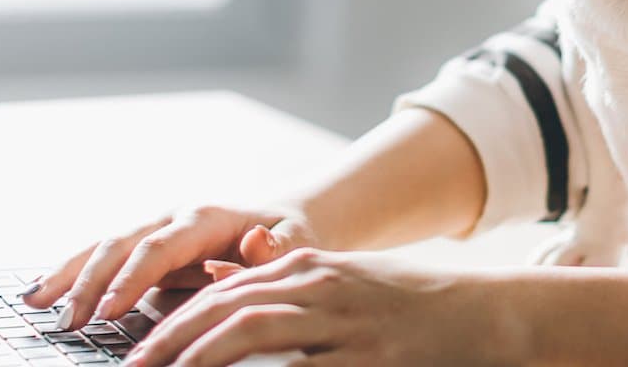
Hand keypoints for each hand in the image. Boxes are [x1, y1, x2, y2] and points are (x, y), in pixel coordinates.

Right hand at [20, 203, 318, 330]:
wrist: (283, 217)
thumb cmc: (289, 236)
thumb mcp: (294, 242)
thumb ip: (272, 249)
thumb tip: (250, 247)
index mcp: (205, 217)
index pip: (159, 248)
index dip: (131, 279)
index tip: (107, 311)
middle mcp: (171, 218)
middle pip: (120, 244)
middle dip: (88, 282)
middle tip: (68, 322)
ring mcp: (153, 230)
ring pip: (101, 247)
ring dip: (66, 274)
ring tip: (33, 302)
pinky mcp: (143, 247)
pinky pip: (101, 257)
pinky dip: (68, 273)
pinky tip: (39, 293)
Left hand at [126, 246, 525, 366]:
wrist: (490, 314)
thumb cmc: (414, 305)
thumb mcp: (344, 283)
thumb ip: (284, 286)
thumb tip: (219, 283)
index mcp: (311, 270)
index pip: (223, 291)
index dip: (173, 321)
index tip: (136, 350)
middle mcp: (322, 288)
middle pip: (226, 308)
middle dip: (170, 341)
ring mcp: (346, 324)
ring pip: (254, 331)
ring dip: (200, 356)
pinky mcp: (371, 359)